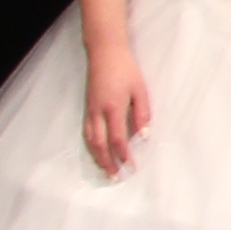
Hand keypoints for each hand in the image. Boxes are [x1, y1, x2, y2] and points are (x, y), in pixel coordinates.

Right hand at [80, 41, 155, 177]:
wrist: (105, 52)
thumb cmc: (126, 69)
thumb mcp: (140, 90)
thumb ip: (142, 114)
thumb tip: (144, 136)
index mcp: (113, 108)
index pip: (117, 138)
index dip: (124, 155)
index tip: (131, 167)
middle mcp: (98, 112)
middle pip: (99, 144)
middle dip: (107, 162)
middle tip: (115, 177)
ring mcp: (89, 110)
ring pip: (89, 140)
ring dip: (97, 157)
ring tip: (105, 169)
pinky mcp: (87, 107)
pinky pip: (86, 131)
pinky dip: (90, 145)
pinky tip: (96, 152)